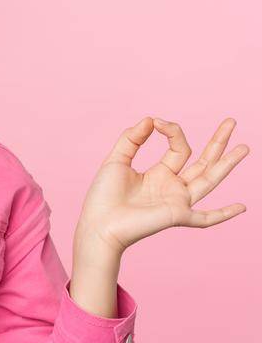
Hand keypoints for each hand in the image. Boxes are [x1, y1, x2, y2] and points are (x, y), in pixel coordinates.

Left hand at [77, 116, 248, 253]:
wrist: (97, 223)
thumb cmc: (103, 196)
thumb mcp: (116, 160)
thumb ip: (132, 139)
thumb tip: (150, 119)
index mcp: (161, 173)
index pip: (179, 148)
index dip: (171, 131)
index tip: (156, 122)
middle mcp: (174, 187)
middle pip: (203, 162)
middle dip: (218, 142)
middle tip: (231, 122)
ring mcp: (178, 201)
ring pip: (209, 180)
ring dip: (227, 164)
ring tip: (244, 147)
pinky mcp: (177, 216)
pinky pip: (205, 218)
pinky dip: (223, 214)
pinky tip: (242, 208)